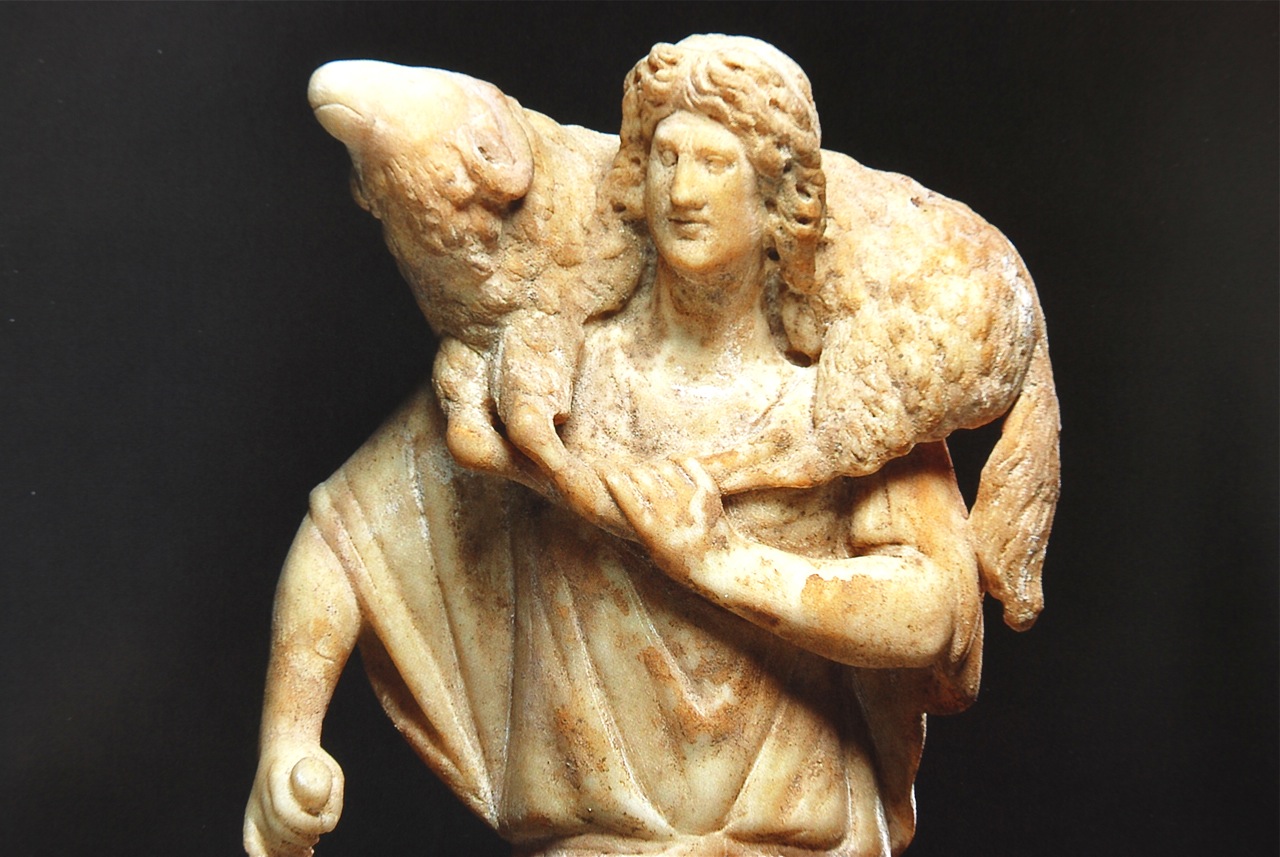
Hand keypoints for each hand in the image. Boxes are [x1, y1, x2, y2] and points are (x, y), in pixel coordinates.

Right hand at [244, 742, 343, 856]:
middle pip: (277, 828)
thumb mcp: (330, 771)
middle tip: (315, 840)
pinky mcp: (251, 816)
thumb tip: (328, 825)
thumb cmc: (312, 762)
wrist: (285, 748)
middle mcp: (260, 794)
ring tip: (306, 850)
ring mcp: (254, 806)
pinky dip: (265, 856)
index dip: (307, 824)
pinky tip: (287, 856)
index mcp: (277, 777)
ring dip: (288, 851)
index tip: (324, 826)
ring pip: (266, 839)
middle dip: (300, 839)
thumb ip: (333, 798)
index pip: (285, 811)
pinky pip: (252, 843)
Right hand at [604, 457, 730, 579]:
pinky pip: (687, 463)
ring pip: (663, 466)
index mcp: (652, 530)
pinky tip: (672, 462)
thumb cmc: (680, 560)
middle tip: (627, 468)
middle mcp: (670, 513)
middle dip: (630, 469)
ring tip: (650, 469)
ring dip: (653, 465)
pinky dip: (677, 459)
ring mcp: (690, 500)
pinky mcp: (707, 490)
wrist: (721, 564)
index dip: (613, 480)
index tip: (607, 472)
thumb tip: (624, 488)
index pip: (626, 496)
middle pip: (641, 476)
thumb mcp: (652, 548)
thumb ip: (639, 522)